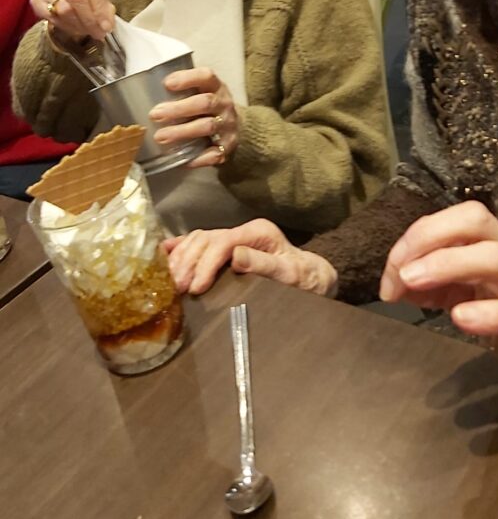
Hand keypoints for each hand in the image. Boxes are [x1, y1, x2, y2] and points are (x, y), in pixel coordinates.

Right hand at [31, 0, 114, 41]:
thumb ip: (105, 8)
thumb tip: (106, 25)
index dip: (100, 10)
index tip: (106, 27)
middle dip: (89, 20)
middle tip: (98, 33)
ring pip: (63, 9)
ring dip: (78, 25)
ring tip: (87, 31)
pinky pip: (50, 17)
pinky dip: (64, 26)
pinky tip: (73, 27)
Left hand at [150, 66, 237, 167]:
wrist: (232, 126)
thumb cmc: (205, 107)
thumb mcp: (198, 92)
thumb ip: (178, 91)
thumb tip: (139, 94)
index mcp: (215, 86)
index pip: (206, 76)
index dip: (188, 78)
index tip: (167, 84)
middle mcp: (224, 104)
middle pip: (205, 103)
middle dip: (178, 109)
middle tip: (154, 115)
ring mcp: (228, 125)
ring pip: (207, 126)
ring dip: (182, 132)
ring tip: (160, 137)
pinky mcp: (229, 146)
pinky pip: (216, 153)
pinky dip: (200, 157)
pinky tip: (184, 160)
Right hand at [165, 219, 337, 296]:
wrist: (310, 278)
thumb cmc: (303, 278)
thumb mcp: (290, 274)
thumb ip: (263, 265)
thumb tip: (235, 257)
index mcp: (258, 232)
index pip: (224, 242)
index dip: (206, 263)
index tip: (196, 286)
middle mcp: (244, 231)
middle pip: (206, 238)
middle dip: (188, 262)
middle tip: (177, 287)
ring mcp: (234, 236)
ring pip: (199, 238)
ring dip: (181, 258)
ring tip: (170, 281)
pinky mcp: (227, 246)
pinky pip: (199, 242)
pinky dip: (181, 247)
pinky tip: (165, 255)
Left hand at [380, 201, 497, 414]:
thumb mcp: (470, 294)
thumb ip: (435, 285)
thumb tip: (393, 282)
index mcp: (494, 243)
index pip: (455, 217)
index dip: (417, 236)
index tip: (390, 273)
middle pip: (476, 219)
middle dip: (429, 237)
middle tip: (399, 272)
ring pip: (495, 257)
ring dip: (447, 265)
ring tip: (414, 283)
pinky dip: (488, 312)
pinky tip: (460, 318)